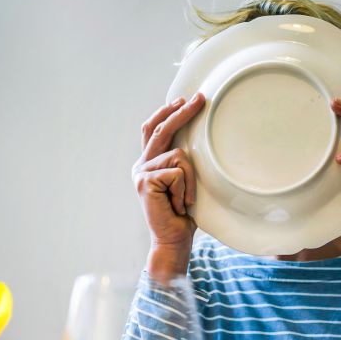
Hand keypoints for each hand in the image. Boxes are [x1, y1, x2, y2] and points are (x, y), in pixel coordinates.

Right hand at [132, 93, 204, 277]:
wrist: (173, 240)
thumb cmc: (184, 215)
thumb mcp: (185, 182)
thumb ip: (183, 163)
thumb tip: (199, 139)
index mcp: (149, 163)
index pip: (153, 129)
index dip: (166, 112)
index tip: (184, 99)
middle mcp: (141, 165)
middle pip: (161, 129)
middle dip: (182, 112)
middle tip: (200, 99)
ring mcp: (141, 172)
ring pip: (179, 156)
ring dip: (191, 180)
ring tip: (186, 200)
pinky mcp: (145, 181)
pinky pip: (178, 172)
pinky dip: (186, 189)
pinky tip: (180, 204)